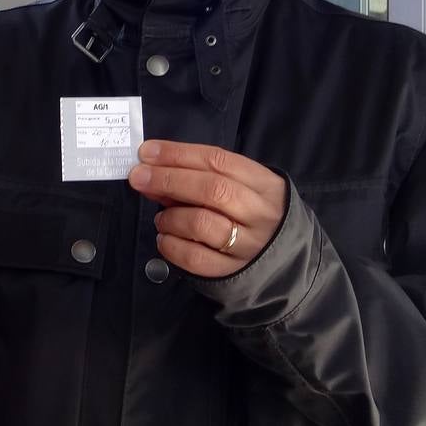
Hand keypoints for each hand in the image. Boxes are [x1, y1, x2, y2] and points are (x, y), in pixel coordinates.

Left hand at [128, 140, 285, 277]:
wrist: (286, 262)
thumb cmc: (256, 215)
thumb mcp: (244, 188)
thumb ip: (205, 178)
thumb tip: (154, 173)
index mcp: (265, 184)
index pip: (219, 161)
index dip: (179, 154)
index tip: (147, 152)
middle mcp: (260, 214)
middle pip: (212, 189)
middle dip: (169, 179)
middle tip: (139, 178)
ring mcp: (249, 246)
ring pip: (203, 224)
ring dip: (171, 216)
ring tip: (161, 217)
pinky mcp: (233, 273)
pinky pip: (197, 259)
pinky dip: (172, 247)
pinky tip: (165, 239)